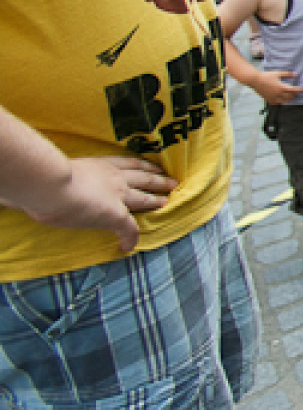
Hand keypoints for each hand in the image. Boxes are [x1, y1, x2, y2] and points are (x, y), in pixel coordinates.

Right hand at [22, 157, 175, 251]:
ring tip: (168, 201)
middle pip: (143, 177)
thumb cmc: (45, 176)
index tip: (152, 167)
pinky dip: (131, 238)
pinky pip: (130, 229)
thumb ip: (50, 178)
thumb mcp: (54, 171)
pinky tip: (128, 246)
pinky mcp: (116, 215)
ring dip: (156, 200)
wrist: (52, 185)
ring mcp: (117, 195)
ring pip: (144, 198)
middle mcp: (114, 178)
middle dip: (158, 179)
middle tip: (172, 181)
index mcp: (100, 164)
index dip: (142, 166)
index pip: (127, 163)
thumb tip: (23, 190)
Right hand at [248, 70, 302, 104]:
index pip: (293, 90)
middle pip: (290, 97)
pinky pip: (276, 103)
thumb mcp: (278, 73)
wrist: (255, 80)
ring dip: (288, 99)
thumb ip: (287, 74)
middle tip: (295, 93)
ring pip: (284, 101)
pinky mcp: (268, 99)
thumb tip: (295, 75)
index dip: (299, 90)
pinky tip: (281, 99)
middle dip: (294, 95)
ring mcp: (273, 98)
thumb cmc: (266, 75)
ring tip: (290, 97)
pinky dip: (280, 102)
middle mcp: (278, 94)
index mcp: (281, 87)